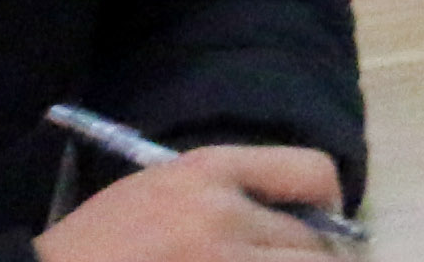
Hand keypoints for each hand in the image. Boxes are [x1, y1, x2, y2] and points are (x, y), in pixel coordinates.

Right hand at [40, 146, 347, 261]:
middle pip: (314, 244)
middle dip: (314, 260)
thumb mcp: (158, 190)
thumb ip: (223, 193)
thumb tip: (294, 218)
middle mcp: (223, 216)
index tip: (321, 224)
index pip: (312, 171)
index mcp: (207, 171)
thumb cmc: (95, 243)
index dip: (328, 203)